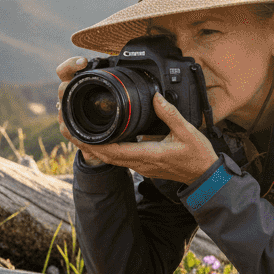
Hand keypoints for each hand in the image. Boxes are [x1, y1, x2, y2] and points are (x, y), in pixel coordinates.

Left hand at [55, 57, 218, 184]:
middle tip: (69, 129)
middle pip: (106, 156)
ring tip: (79, 133)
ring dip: (95, 147)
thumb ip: (169, 113)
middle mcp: (139, 164)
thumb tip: (155, 96)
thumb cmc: (197, 156)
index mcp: (147, 155)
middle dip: (86, 144)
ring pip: (111, 158)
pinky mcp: (143, 165)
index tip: (78, 133)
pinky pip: (120, 158)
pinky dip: (107, 149)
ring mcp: (140, 166)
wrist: (205, 177)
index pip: (113, 150)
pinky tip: (102, 139)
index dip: (93, 143)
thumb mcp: (186, 131)